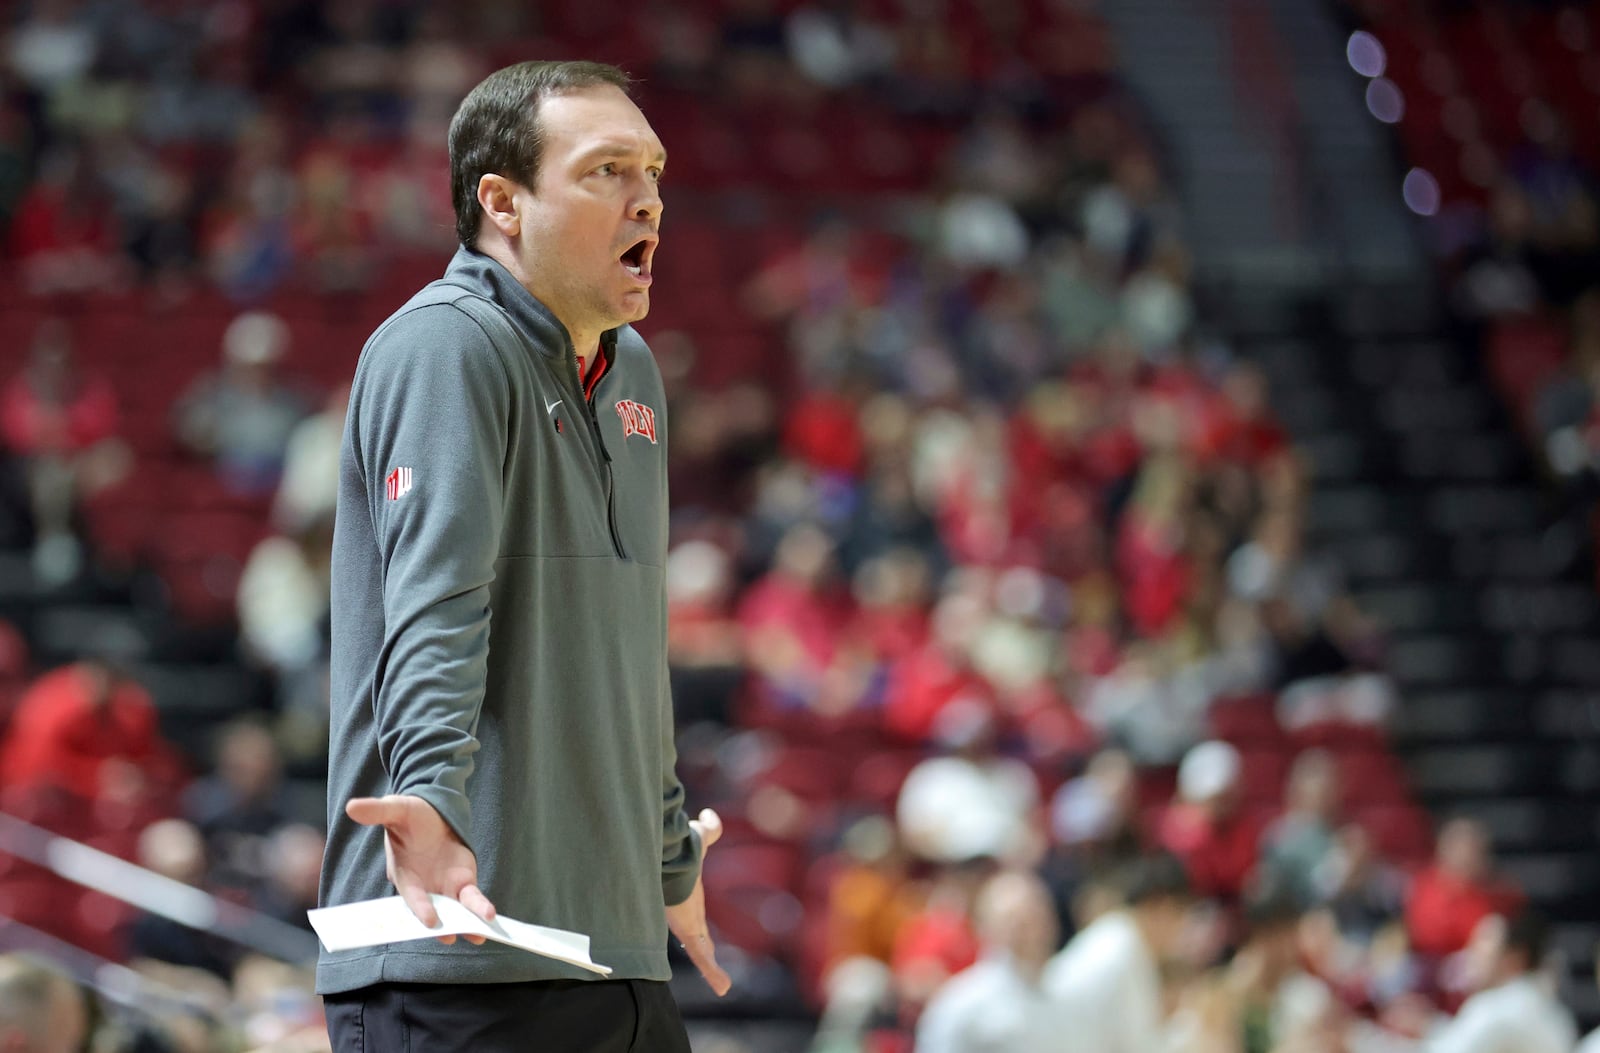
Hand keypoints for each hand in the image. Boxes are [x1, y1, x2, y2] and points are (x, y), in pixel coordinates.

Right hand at [345, 794, 496, 945]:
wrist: (433, 813)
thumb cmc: (410, 815)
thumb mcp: (395, 809)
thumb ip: (377, 811)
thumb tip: (352, 807)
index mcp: (405, 875)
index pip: (412, 895)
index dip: (420, 906)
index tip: (429, 920)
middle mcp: (424, 887)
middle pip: (433, 911)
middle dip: (441, 926)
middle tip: (449, 938)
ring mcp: (444, 888)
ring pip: (455, 910)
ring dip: (466, 924)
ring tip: (478, 936)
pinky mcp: (463, 882)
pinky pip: (472, 899)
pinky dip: (480, 907)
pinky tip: (489, 917)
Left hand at [665, 808, 731, 995]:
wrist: (671, 859)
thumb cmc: (682, 850)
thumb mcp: (699, 838)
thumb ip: (707, 829)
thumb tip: (709, 817)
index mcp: (690, 900)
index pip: (695, 920)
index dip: (699, 930)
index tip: (703, 941)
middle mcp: (689, 915)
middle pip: (699, 939)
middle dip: (705, 953)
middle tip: (712, 968)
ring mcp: (689, 926)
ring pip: (702, 952)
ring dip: (711, 970)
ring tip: (722, 987)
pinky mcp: (690, 932)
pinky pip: (703, 957)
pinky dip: (714, 973)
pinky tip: (723, 988)